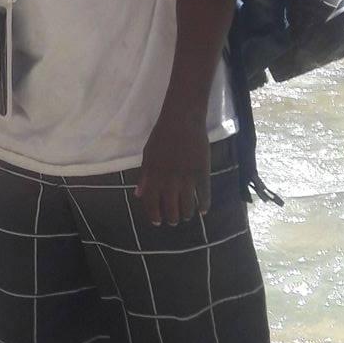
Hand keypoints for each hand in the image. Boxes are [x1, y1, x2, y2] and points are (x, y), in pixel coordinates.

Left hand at [134, 110, 210, 226]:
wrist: (182, 121)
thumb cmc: (162, 136)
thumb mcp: (148, 155)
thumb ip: (144, 176)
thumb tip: (138, 195)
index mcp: (154, 176)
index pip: (152, 203)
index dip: (154, 215)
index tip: (157, 222)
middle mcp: (170, 181)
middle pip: (171, 209)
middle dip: (172, 218)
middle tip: (174, 220)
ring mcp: (188, 178)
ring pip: (188, 206)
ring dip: (186, 214)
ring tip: (186, 215)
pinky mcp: (203, 174)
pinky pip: (205, 195)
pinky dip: (204, 206)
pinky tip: (203, 211)